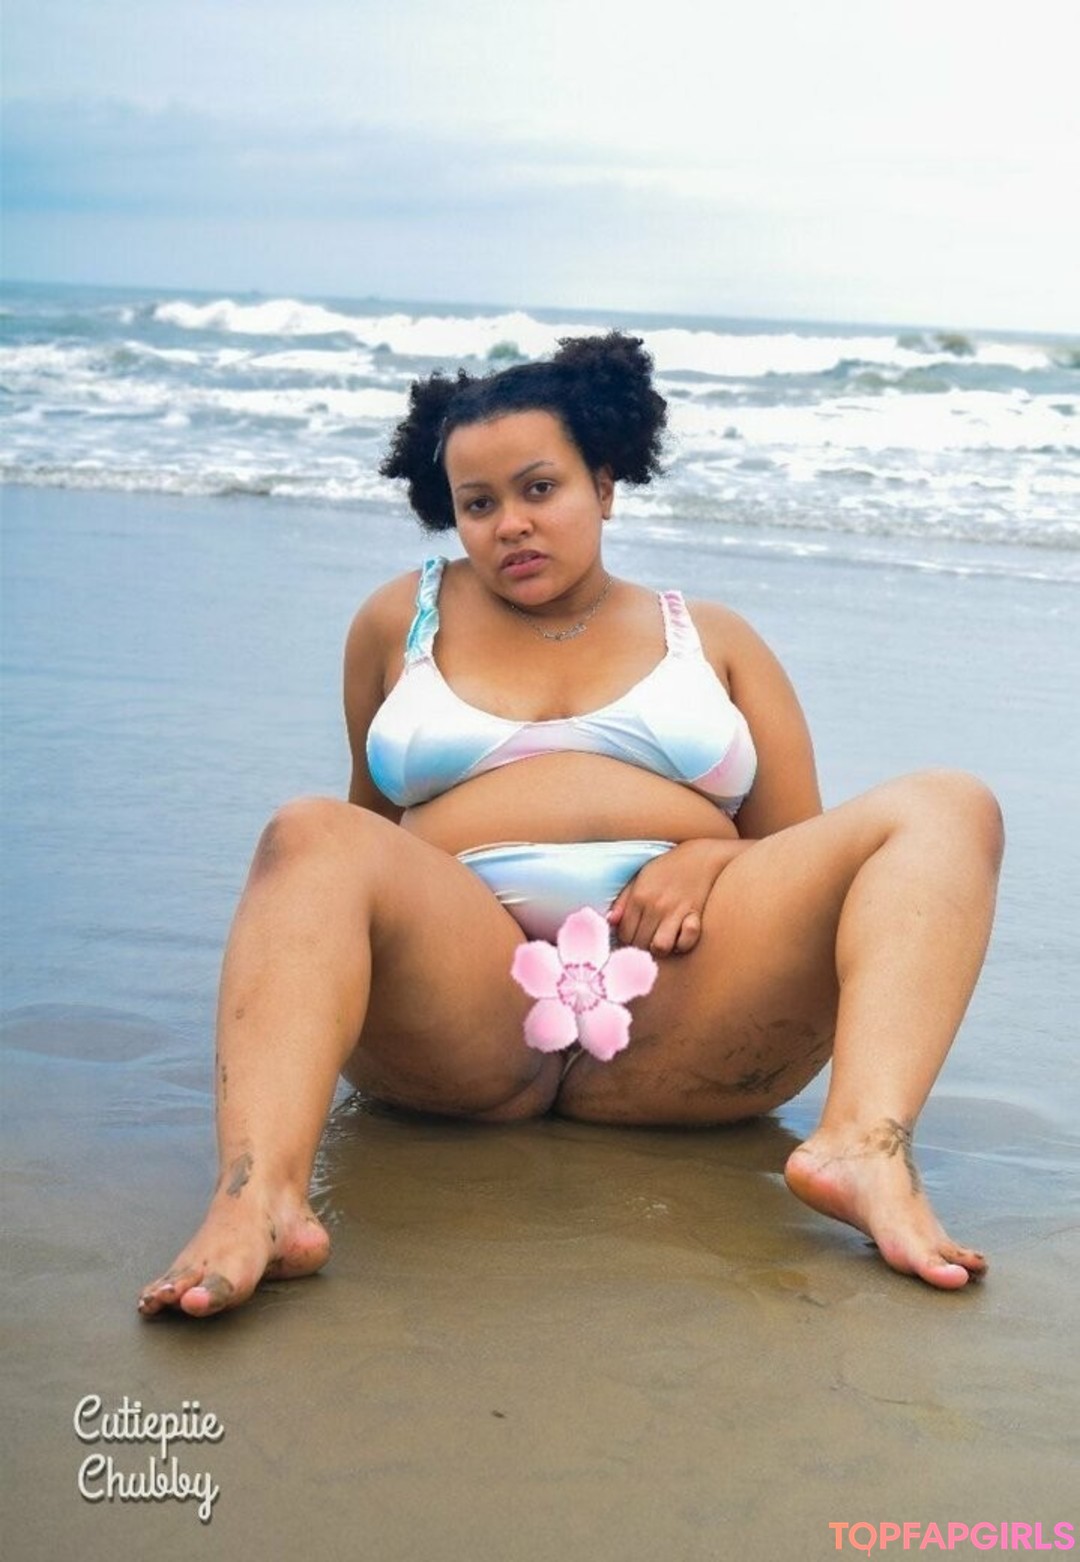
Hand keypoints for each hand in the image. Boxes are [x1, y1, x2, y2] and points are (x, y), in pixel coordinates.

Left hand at [608, 838, 747, 955]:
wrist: (701, 857)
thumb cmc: (667, 869)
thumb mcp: (640, 878)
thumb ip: (623, 900)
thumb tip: (610, 922)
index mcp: (638, 896)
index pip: (624, 933)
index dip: (626, 940)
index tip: (633, 936)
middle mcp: (655, 905)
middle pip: (639, 943)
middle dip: (640, 946)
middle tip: (646, 940)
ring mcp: (675, 911)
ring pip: (660, 947)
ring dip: (659, 949)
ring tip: (661, 941)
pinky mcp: (694, 915)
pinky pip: (685, 943)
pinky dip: (682, 945)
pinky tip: (679, 937)